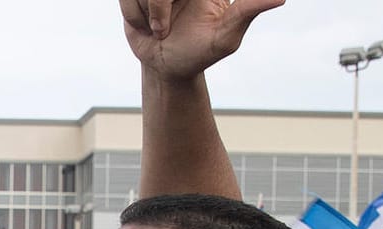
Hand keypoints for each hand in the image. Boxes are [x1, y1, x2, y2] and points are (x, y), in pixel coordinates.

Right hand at [119, 0, 282, 80]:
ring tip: (159, 29)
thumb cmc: (199, 54)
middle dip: (159, 4)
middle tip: (164, 28)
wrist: (165, 69)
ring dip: (147, 14)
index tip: (186, 9)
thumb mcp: (226, 37)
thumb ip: (248, 10)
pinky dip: (134, 15)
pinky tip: (146, 25)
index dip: (175, 0)